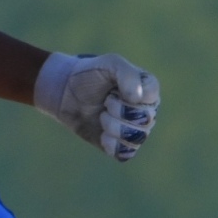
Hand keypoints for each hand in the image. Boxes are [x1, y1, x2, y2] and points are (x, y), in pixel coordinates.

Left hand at [33, 51, 159, 161]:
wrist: (66, 92)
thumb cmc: (90, 74)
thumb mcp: (109, 64)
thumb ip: (127, 75)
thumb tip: (137, 98)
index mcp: (147, 89)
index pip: (151, 98)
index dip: (129, 96)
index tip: (114, 90)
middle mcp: (146, 111)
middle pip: (145, 121)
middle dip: (119, 112)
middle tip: (105, 102)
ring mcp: (135, 129)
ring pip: (136, 138)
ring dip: (113, 127)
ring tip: (102, 116)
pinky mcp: (121, 145)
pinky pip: (125, 153)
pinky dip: (112, 144)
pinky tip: (102, 134)